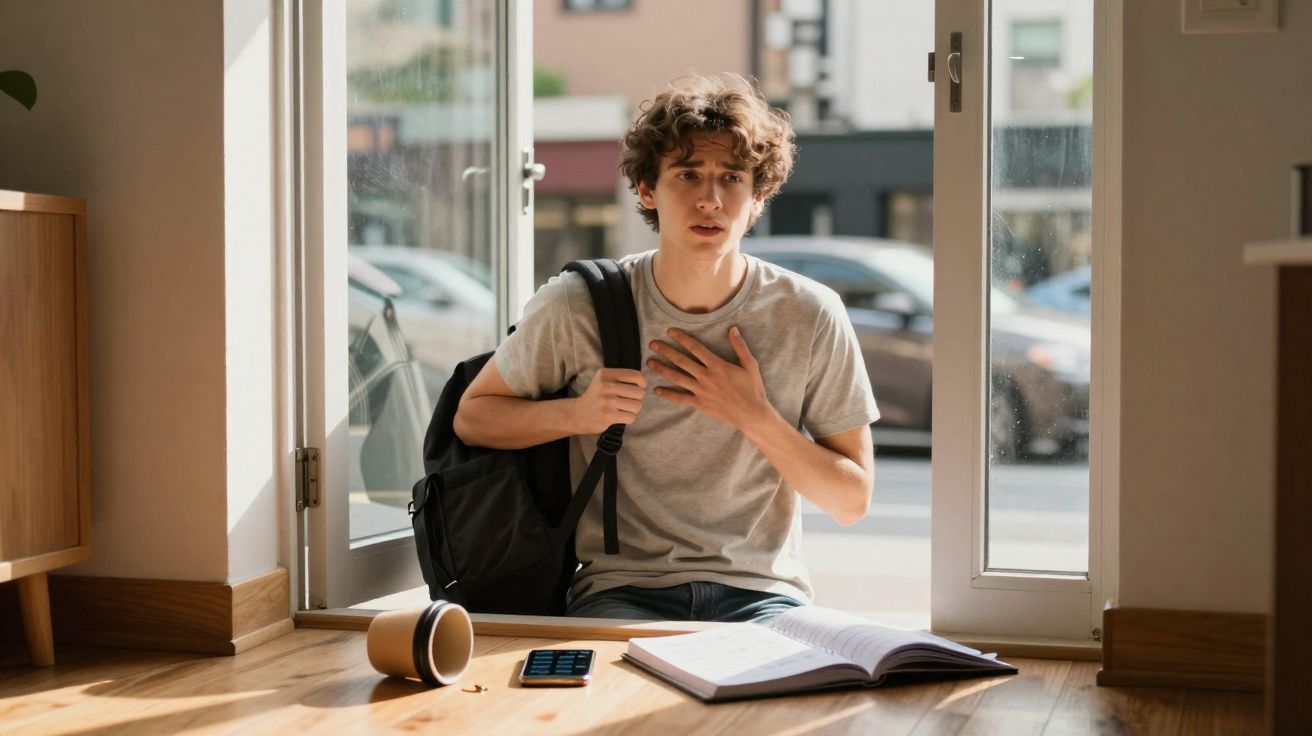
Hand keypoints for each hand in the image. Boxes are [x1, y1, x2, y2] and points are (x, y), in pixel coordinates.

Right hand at [570, 368, 646, 434]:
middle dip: (637, 399)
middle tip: (628, 402)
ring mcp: (607, 401)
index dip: (642, 384)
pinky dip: (628, 419)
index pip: (636, 376)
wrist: (577, 414)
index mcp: (607, 374)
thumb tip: (643, 384)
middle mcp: (607, 386)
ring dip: (633, 410)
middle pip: (640, 393)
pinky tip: (619, 417)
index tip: (638, 389)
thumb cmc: (596, 397)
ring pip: (637, 406)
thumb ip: (621, 378)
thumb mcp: (604, 380)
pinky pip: (631, 417)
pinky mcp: (608, 415)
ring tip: (623, 409)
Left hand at [648, 327, 773, 430]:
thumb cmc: (752, 389)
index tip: (670, 331)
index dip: (682, 338)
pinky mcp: (700, 403)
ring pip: (677, 378)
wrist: (752, 414)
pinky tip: (657, 390)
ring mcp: (701, 391)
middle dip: (666, 351)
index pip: (695, 348)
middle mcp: (706, 377)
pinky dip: (668, 394)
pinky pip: (681, 398)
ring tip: (650, 362)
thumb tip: (733, 329)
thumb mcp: (750, 365)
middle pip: (681, 361)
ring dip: (662, 369)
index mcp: (717, 365)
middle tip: (652, 344)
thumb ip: (740, 346)